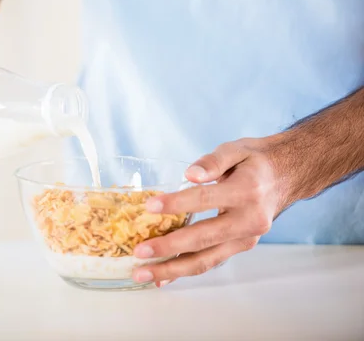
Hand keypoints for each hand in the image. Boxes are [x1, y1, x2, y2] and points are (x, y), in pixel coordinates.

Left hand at [131, 137, 290, 285]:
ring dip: (172, 270)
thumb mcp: (236, 149)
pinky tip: (162, 278)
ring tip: (143, 274)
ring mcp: (246, 238)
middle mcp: (249, 220)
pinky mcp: (241, 246)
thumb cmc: (256, 161)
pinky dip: (185, 271)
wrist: (288, 176)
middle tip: (139, 251)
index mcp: (247, 191)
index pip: (204, 199)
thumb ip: (212, 161)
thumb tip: (189, 174)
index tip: (149, 207)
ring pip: (206, 260)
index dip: (175, 203)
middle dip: (168, 248)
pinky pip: (210, 261)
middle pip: (203, 239)